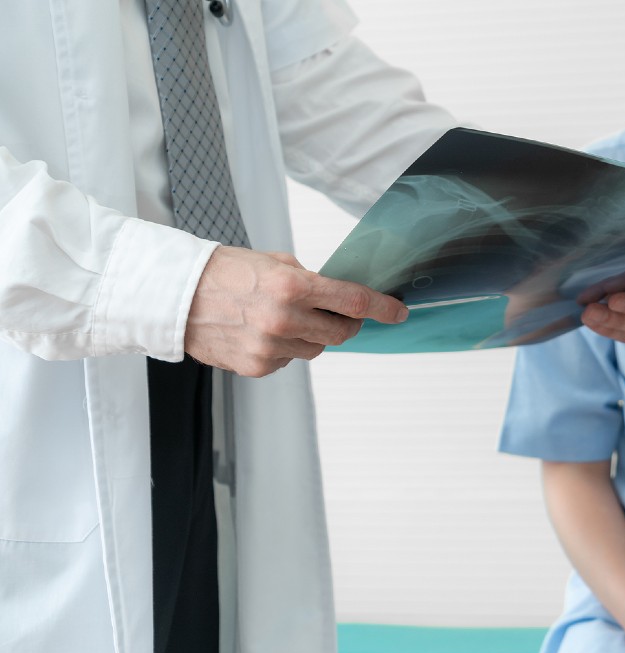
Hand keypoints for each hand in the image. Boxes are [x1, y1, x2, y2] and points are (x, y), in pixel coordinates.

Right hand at [184, 247, 407, 376]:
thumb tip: (337, 295)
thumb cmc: (222, 272)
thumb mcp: (273, 262)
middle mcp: (285, 320)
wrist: (174, 296)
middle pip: (342, 332)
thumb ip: (309, 279)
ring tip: (282, 318)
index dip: (384, 308)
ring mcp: (271, 347)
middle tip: (338, 314)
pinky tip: (261, 333)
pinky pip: (289, 360)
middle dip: (347, 324)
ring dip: (312, 335)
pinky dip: (285, 348)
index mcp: (292, 287)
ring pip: (316, 348)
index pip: (355, 302)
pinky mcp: (258, 367)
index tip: (399, 311)